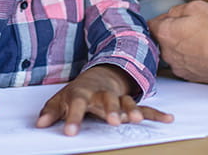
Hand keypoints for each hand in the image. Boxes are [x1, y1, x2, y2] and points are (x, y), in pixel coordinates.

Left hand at [35, 65, 172, 135]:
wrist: (100, 74)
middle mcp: (102, 94)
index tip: (70, 133)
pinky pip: (145, 107)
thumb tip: (39, 125)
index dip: (73, 118)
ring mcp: (118, 96)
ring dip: (132, 109)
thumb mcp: (61, 99)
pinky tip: (168, 119)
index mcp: (83, 93)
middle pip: (106, 99)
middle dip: (110, 110)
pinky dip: (156, 113)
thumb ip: (50, 112)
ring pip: (126, 101)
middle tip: (113, 122)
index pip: (76, 104)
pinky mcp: (130, 101)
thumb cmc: (78, 92)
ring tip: (135, 119)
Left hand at [149, 0, 207, 83]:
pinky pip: (185, 64)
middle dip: (171, 33)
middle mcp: (167, 53)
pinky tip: (205, 52)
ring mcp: (178, 67)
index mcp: (165, 33)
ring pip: (173, 53)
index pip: (150, 24)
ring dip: (181, 46)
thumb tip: (171, 16)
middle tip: (189, 27)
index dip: (161, 19)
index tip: (169, 17)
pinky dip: (191, 58)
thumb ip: (177, 10)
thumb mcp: (197, 6)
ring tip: (200, 40)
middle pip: (161, 40)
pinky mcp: (190, 77)